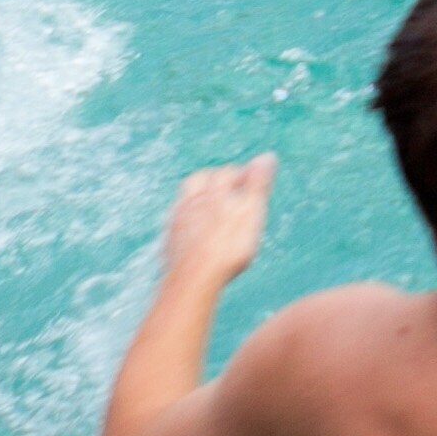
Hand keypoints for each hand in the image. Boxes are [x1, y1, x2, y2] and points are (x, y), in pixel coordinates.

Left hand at [159, 154, 275, 283]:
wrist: (194, 279)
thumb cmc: (227, 246)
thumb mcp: (251, 212)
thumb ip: (257, 184)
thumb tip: (267, 156)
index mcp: (212, 192)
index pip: (226, 173)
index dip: (241, 175)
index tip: (252, 183)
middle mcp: (191, 201)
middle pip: (199, 181)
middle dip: (213, 182)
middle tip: (228, 192)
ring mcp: (177, 222)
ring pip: (185, 202)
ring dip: (198, 202)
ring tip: (211, 212)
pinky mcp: (169, 242)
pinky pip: (176, 225)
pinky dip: (187, 224)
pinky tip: (195, 234)